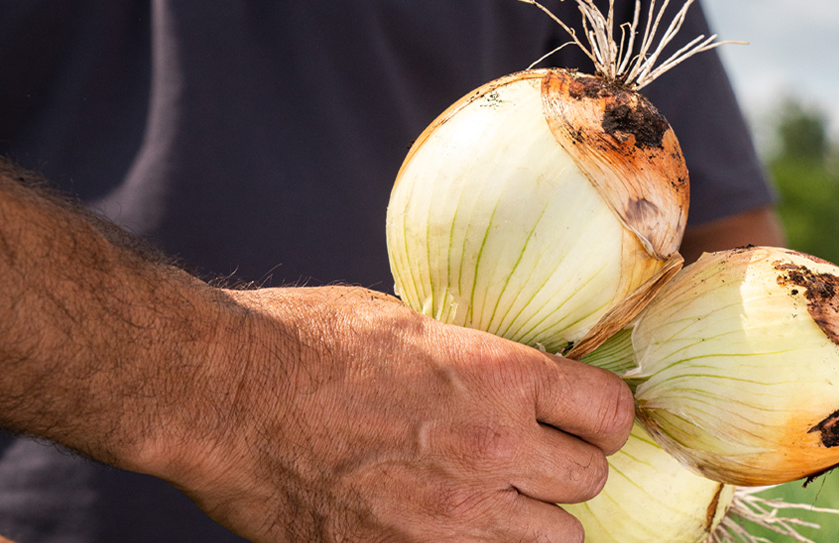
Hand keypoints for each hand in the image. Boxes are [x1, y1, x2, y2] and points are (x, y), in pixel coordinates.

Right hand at [166, 286, 633, 542]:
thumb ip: (476, 358)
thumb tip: (512, 374)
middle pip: (590, 480)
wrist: (222, 397)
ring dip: (534, 518)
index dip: (604, 414)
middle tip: (539, 456)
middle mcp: (490, 450)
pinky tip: (453, 525)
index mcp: (498, 377)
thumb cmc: (306, 342)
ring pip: (554, 539)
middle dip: (571, 466)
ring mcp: (451, 518)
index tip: (587, 415)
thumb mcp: (410, 323)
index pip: (611, 412)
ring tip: (499, 499)